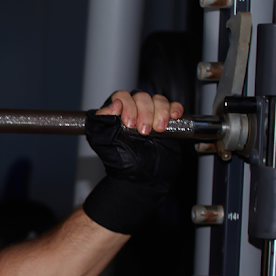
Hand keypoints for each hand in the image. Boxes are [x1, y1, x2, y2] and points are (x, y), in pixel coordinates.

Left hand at [82, 90, 183, 234]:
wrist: (144, 179)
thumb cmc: (123, 164)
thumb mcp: (104, 142)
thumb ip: (101, 121)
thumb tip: (114, 104)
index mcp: (116, 115)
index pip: (121, 96)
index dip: (127, 106)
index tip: (128, 123)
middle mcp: (133, 112)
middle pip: (141, 97)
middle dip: (144, 113)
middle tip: (142, 132)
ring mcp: (151, 115)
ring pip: (158, 100)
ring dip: (159, 113)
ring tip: (156, 131)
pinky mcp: (167, 121)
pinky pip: (173, 106)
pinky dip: (174, 109)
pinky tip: (173, 117)